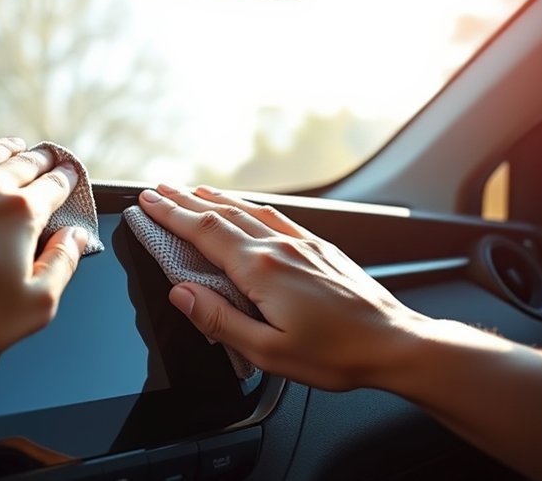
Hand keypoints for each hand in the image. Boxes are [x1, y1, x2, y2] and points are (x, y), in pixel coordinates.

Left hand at [0, 137, 87, 363]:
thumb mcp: (36, 303)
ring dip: (4, 149)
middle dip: (40, 159)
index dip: (65, 178)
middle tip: (48, 157)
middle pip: (22, 163)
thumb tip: (76, 236)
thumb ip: (63, 263)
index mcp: (21, 212)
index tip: (69, 173)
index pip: (53, 186)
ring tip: (13, 146)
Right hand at [138, 184, 427, 390]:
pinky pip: (275, 215)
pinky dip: (248, 205)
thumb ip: (219, 320)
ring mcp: (302, 243)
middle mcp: (280, 247)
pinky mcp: (319, 247)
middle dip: (184, 200)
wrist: (394, 342)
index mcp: (261, 270)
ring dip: (214, 198)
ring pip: (248, 209)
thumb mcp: (268, 351)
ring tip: (191, 190)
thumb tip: (181, 294)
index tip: (147, 202)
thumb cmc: (336, 354)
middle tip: (158, 189)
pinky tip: (244, 205)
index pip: (203, 232)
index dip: (170, 215)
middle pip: (221, 213)